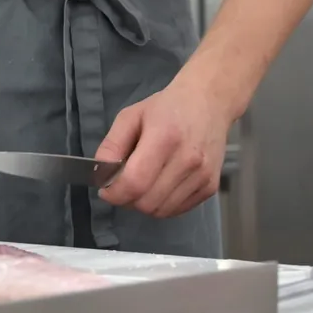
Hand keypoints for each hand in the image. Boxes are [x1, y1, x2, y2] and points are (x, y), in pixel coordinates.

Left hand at [95, 80, 230, 217]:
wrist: (208, 101)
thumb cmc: (166, 107)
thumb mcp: (131, 116)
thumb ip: (112, 144)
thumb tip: (100, 173)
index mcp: (165, 137)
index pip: (136, 182)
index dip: (115, 193)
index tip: (105, 189)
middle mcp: (188, 160)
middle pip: (148, 202)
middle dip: (128, 200)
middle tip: (123, 186)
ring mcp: (203, 176)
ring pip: (162, 211)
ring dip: (145, 204)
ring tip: (142, 184)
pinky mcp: (211, 187)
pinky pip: (178, 210)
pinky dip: (163, 205)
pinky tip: (159, 186)